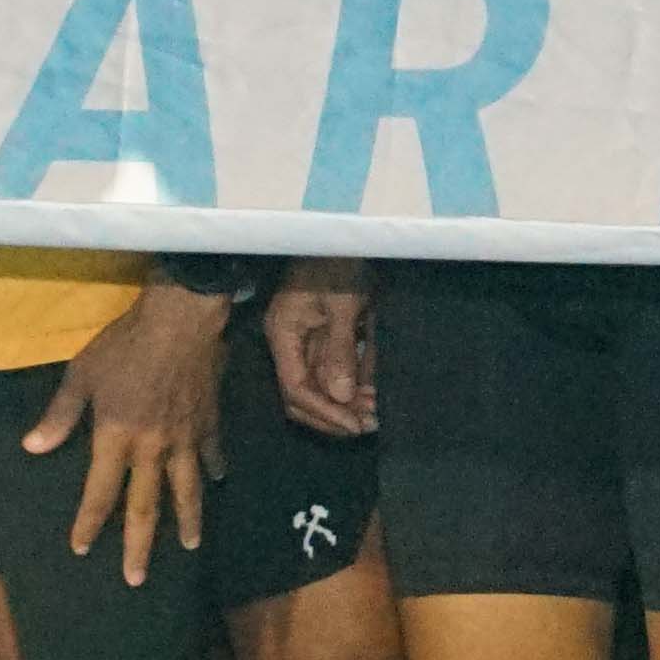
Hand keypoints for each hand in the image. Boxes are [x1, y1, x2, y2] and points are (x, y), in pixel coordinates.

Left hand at [21, 279, 226, 575]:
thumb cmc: (124, 345)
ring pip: (186, 491)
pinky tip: (216, 481)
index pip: (100, 493)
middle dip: (139, 546)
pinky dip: (213, 470)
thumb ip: (60, 415)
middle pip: (145, 507)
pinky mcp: (209, 423)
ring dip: (187, 522)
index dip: (89, 523)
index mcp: (117, 438)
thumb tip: (32, 448)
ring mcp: (186, 440)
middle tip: (136, 579)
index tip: (81, 548)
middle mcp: (153, 449)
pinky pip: (212, 454)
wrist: (180, 321)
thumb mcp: (81, 375)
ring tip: (190, 547)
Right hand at [263, 267, 375, 435]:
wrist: (348, 233)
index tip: (356, 426)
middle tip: (369, 425)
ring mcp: (310, 339)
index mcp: (283, 333)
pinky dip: (356, 385)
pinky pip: (338, 370)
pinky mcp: (330, 335)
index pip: (296, 388)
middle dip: (334, 414)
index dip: (325, 412)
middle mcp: (292, 342)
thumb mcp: (342, 304)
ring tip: (376, 414)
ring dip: (348, 403)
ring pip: (323, 386)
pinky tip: (375, 394)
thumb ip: (340, 351)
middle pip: (304, 395)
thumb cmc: (339, 260)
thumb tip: (341, 398)